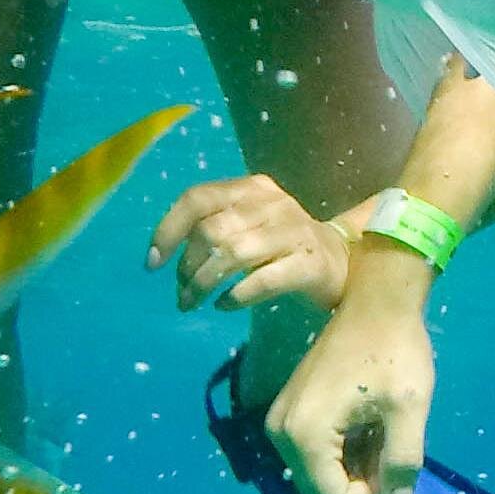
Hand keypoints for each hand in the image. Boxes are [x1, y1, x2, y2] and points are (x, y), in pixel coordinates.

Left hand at [147, 172, 351, 312]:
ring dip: (203, 284)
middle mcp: (273, 204)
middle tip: (181, 292)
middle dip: (186, 266)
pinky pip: (262, 280)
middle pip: (212, 230)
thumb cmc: (282, 244)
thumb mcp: (249, 222)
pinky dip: (235, 296)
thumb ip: (213, 226)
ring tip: (191, 303)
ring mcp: (294, 233)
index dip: (168, 230)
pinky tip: (223, 305)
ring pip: (233, 254)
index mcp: (252, 188)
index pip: (198, 198)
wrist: (343, 261)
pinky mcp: (309, 264)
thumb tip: (162, 253)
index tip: (152, 263)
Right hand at [268, 288, 435, 493]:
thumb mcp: (409, 407)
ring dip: (353, 466)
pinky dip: (343, 450)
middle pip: (321, 491)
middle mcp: (280, 433)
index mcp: (306, 434)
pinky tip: (366, 424)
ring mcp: (280, 421)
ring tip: (381, 432)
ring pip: (318, 474)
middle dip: (361, 483)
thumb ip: (402, 461)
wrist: (375, 301)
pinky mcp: (288, 411)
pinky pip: (313, 452)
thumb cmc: (395, 350)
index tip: (397, 465)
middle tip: (392, 448)